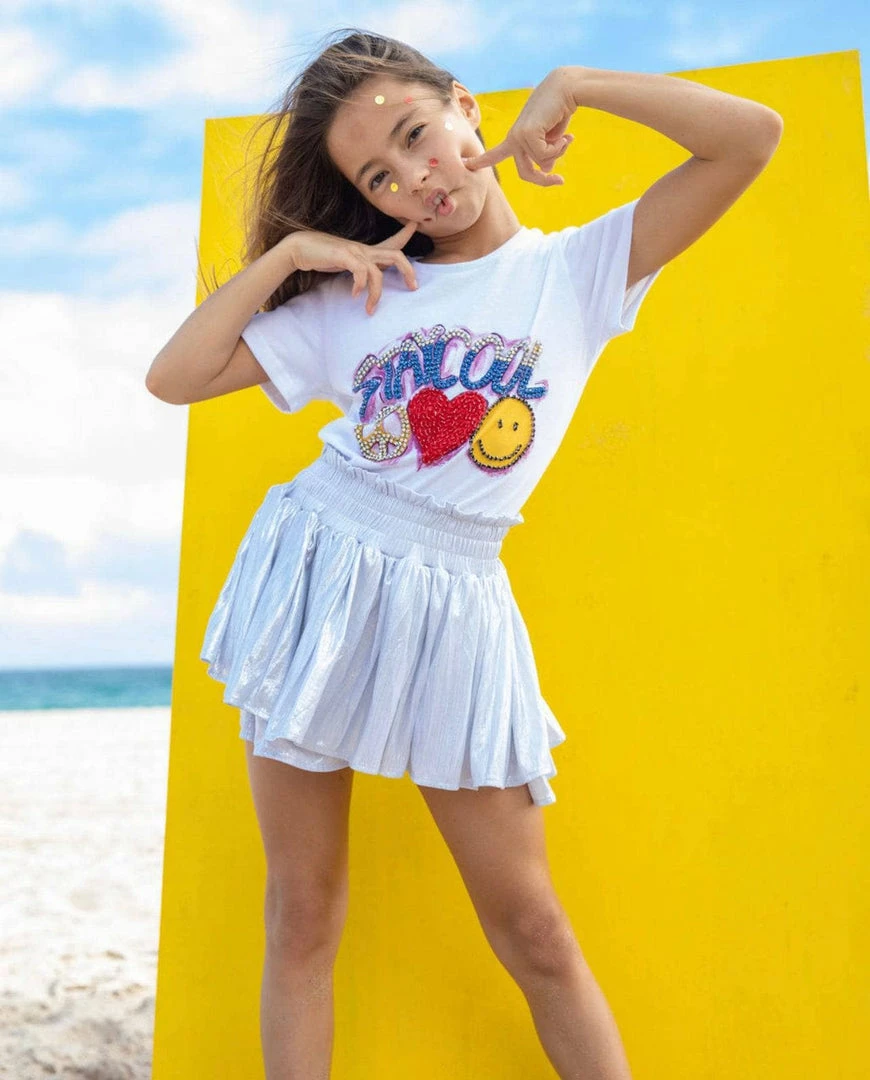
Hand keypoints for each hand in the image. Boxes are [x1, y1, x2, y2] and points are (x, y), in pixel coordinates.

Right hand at [285, 221, 418, 314]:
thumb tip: (367, 281)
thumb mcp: (345, 262)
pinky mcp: (344, 256)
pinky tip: (354, 295)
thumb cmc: (321, 256)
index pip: (391, 242)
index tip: (417, 224)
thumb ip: (358, 269)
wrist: (299, 248)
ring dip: (376, 294)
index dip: (405, 234)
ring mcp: (354, 252)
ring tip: (370, 309)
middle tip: (414, 287)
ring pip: (378, 272)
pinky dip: (360, 286)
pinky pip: (360, 272)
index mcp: (365, 251)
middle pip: (396, 255)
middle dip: (408, 271)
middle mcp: (364, 250)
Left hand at [462, 69, 575, 186]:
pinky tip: (567, 135)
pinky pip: (545, 155)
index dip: (481, 161)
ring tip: (567, 138)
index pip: (495, 153)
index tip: (464, 164)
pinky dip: (559, 148)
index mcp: (515, 136)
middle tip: (560, 181)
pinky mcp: (527, 133)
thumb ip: (545, 154)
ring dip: (558, 153)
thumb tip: (545, 169)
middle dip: (544, 180)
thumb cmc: (559, 110)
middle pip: (524, 172)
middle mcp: (514, 137)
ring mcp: (519, 135)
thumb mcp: (551, 138)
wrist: (565, 88)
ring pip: (540, 164)